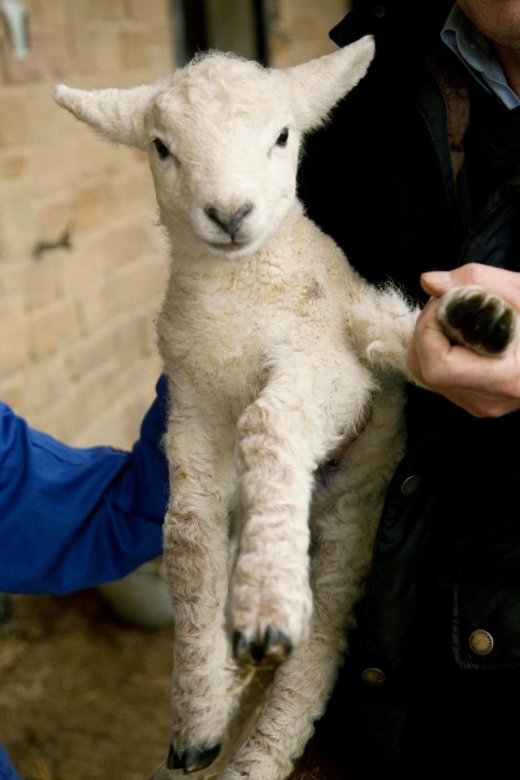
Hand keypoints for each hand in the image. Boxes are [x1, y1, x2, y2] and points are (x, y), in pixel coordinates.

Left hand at [407, 263, 519, 416]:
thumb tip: (429, 282)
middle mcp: (490, 400)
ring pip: (426, 375)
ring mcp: (483, 406)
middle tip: (450, 302)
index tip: (446, 301)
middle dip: (426, 329)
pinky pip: (440, 379)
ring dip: (431, 338)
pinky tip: (463, 333)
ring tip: (458, 315)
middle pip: (423, 370)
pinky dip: (441, 351)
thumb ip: (476, 281)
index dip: (429, 328)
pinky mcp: (478, 402)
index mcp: (508, 378)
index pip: (438, 365)